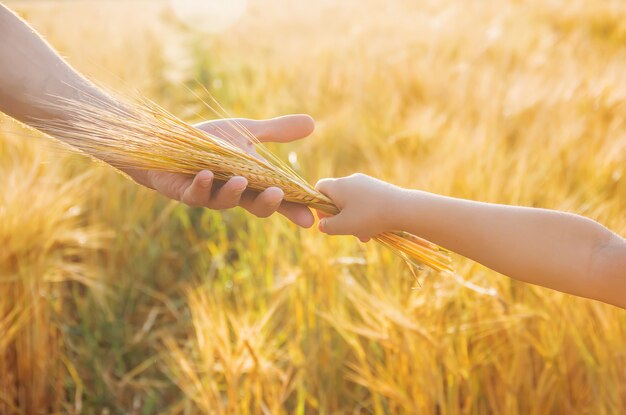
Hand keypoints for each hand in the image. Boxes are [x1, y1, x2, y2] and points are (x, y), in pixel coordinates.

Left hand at [125, 115, 315, 227]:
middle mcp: (231, 193)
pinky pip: (194, 194)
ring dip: (233, 192)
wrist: (165, 143)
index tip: (310, 218)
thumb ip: (277, 131)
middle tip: (278, 195)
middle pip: (254, 206)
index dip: (293, 209)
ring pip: (224, 202)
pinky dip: (201, 185)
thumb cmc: (207, 141)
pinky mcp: (184, 192)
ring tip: (241, 181)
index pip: (276, 198)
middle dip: (267, 203)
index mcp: (250, 182)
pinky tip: (206, 174)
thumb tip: (313, 123)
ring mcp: (208, 195)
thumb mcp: (246, 133)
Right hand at [315, 173, 403, 241]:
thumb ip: (327, 227)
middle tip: (348, 231)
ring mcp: (366, 183)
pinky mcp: (379, 188)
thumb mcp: (343, 227)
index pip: (319, 188)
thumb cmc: (369, 217)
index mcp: (338, 185)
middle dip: (340, 218)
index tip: (327, 220)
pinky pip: (366, 203)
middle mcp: (351, 180)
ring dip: (355, 221)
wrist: (403, 209)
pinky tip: (376, 229)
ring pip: (353, 203)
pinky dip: (367, 216)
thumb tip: (322, 225)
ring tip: (365, 235)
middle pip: (337, 199)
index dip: (318, 205)